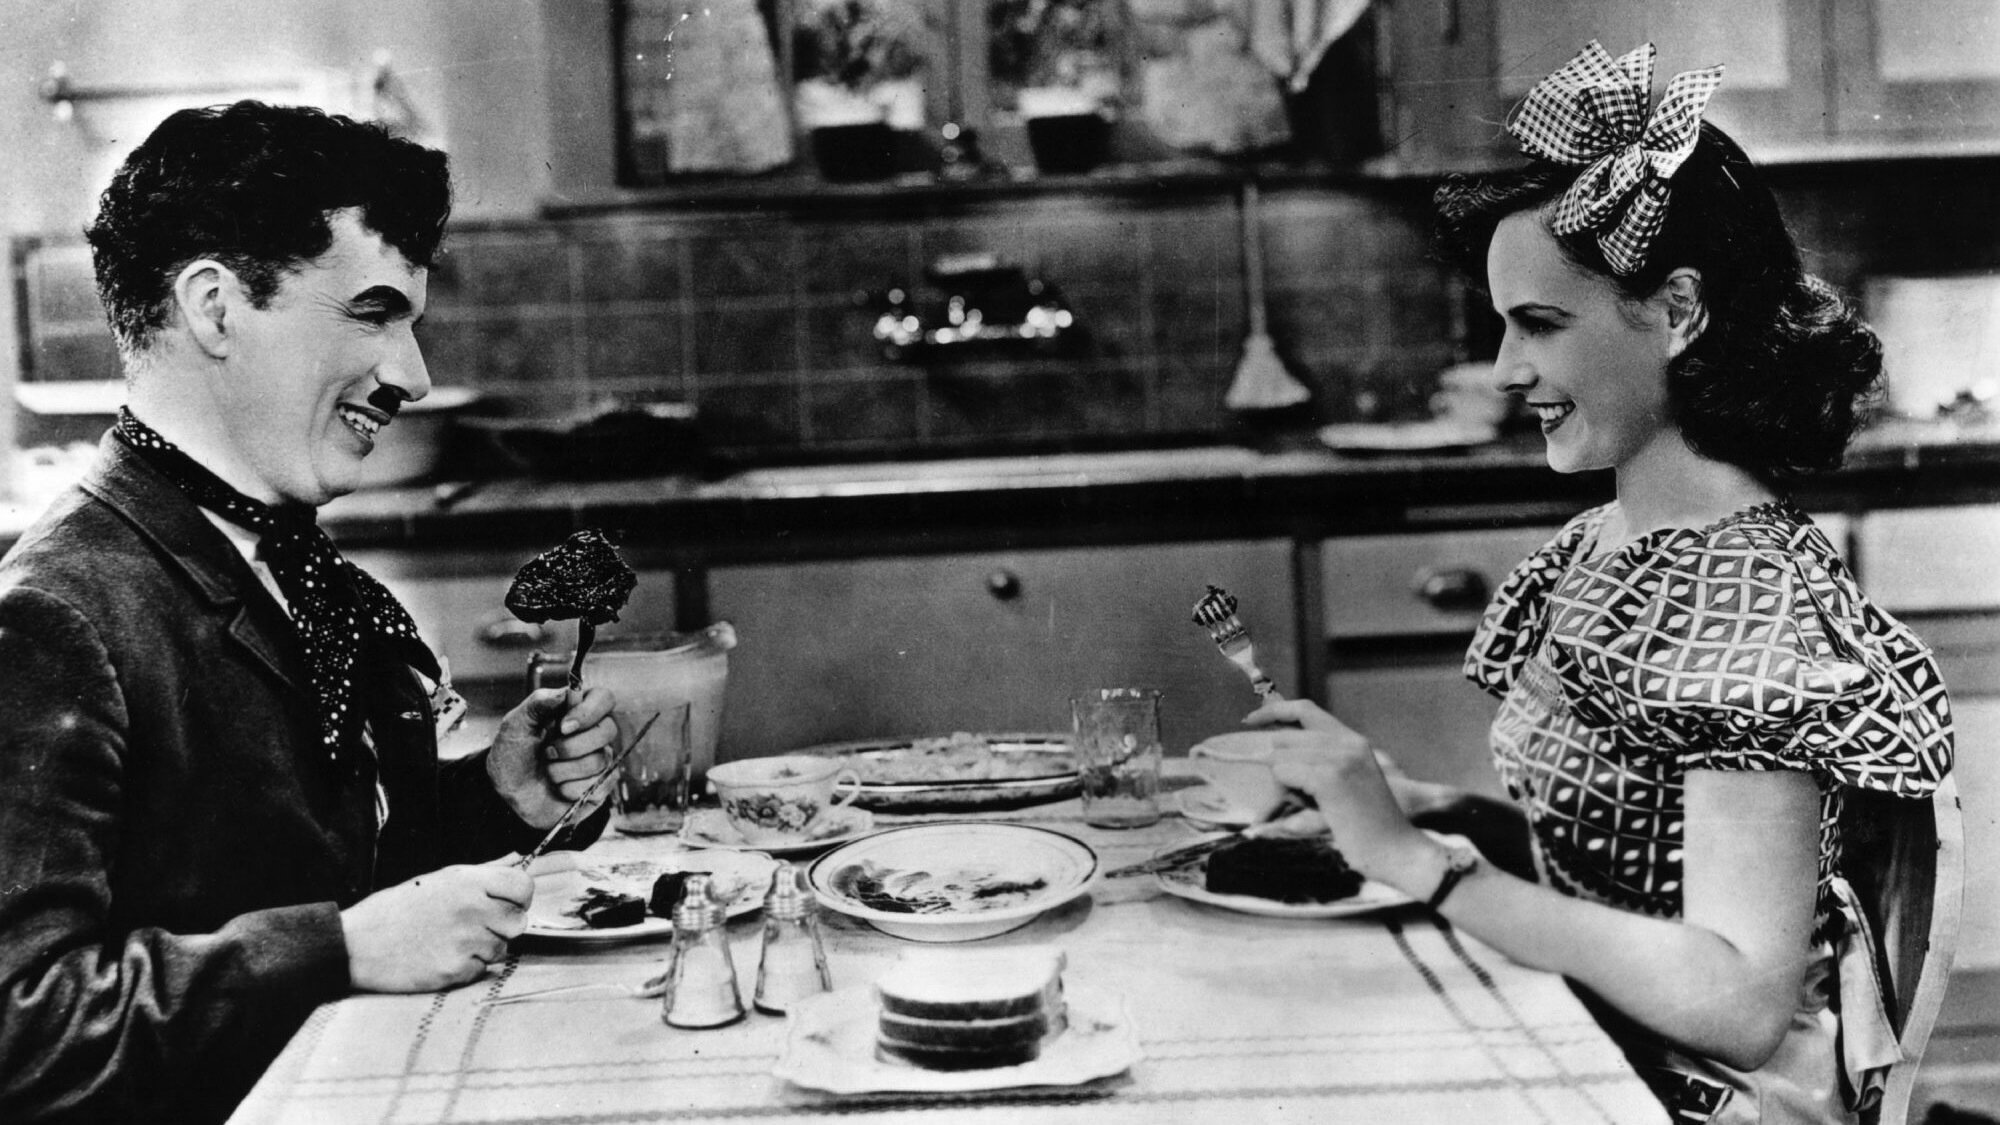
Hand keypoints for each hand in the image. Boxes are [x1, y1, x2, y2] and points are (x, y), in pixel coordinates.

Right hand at [340, 862, 533, 991]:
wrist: (358, 944)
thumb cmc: (398, 909)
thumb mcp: (440, 878)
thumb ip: (483, 871)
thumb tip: (516, 859)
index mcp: (468, 882)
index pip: (523, 885)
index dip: (520, 896)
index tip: (508, 902)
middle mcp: (472, 909)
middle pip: (519, 921)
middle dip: (504, 926)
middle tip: (479, 926)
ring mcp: (465, 941)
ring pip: (502, 948)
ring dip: (485, 948)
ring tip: (453, 941)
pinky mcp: (455, 970)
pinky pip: (481, 970)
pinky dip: (467, 967)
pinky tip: (443, 957)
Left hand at [487, 685, 619, 828]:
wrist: (508, 793)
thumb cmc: (513, 755)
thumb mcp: (516, 724)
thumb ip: (538, 703)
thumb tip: (563, 693)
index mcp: (577, 711)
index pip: (604, 698)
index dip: (589, 711)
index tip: (563, 726)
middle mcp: (593, 733)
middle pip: (608, 730)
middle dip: (571, 746)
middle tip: (547, 752)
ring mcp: (600, 760)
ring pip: (600, 760)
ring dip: (563, 769)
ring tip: (548, 771)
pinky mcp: (600, 786)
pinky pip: (598, 785)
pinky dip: (569, 788)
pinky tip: (558, 787)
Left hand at [1243, 698, 1458, 817]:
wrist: (1398, 852)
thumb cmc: (1368, 829)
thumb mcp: (1347, 785)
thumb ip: (1318, 764)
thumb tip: (1272, 753)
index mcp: (1353, 741)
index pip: (1305, 709)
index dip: (1274, 712)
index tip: (1249, 720)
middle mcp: (1347, 742)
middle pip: (1284, 738)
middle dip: (1280, 768)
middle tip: (1305, 799)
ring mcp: (1340, 758)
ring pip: (1279, 757)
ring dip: (1285, 786)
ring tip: (1319, 807)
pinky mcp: (1330, 778)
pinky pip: (1284, 773)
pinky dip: (1288, 792)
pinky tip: (1318, 808)